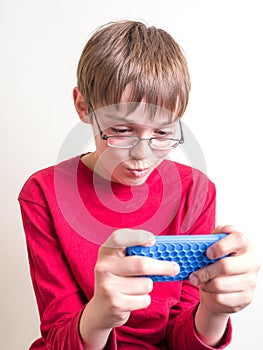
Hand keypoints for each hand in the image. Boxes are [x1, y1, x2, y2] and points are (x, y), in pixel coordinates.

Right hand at [79, 229, 178, 347]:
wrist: (102, 309)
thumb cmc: (119, 279)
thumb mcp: (121, 262)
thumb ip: (136, 254)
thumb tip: (166, 252)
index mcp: (106, 252)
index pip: (120, 237)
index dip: (137, 236)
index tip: (153, 240)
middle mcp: (104, 267)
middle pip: (141, 264)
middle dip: (162, 266)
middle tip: (175, 267)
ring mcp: (108, 285)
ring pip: (146, 284)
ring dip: (148, 286)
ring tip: (136, 287)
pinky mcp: (115, 304)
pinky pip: (144, 299)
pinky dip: (144, 299)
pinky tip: (132, 299)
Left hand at [189, 225, 259, 314]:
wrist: (224, 284)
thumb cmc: (219, 259)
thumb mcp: (216, 243)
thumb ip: (216, 235)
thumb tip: (221, 231)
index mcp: (245, 244)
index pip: (237, 240)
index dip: (220, 246)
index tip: (207, 253)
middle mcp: (251, 262)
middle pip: (226, 266)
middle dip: (205, 271)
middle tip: (193, 275)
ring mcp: (251, 281)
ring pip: (221, 284)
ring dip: (205, 283)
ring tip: (198, 281)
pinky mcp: (246, 297)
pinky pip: (222, 298)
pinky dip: (210, 294)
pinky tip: (208, 289)